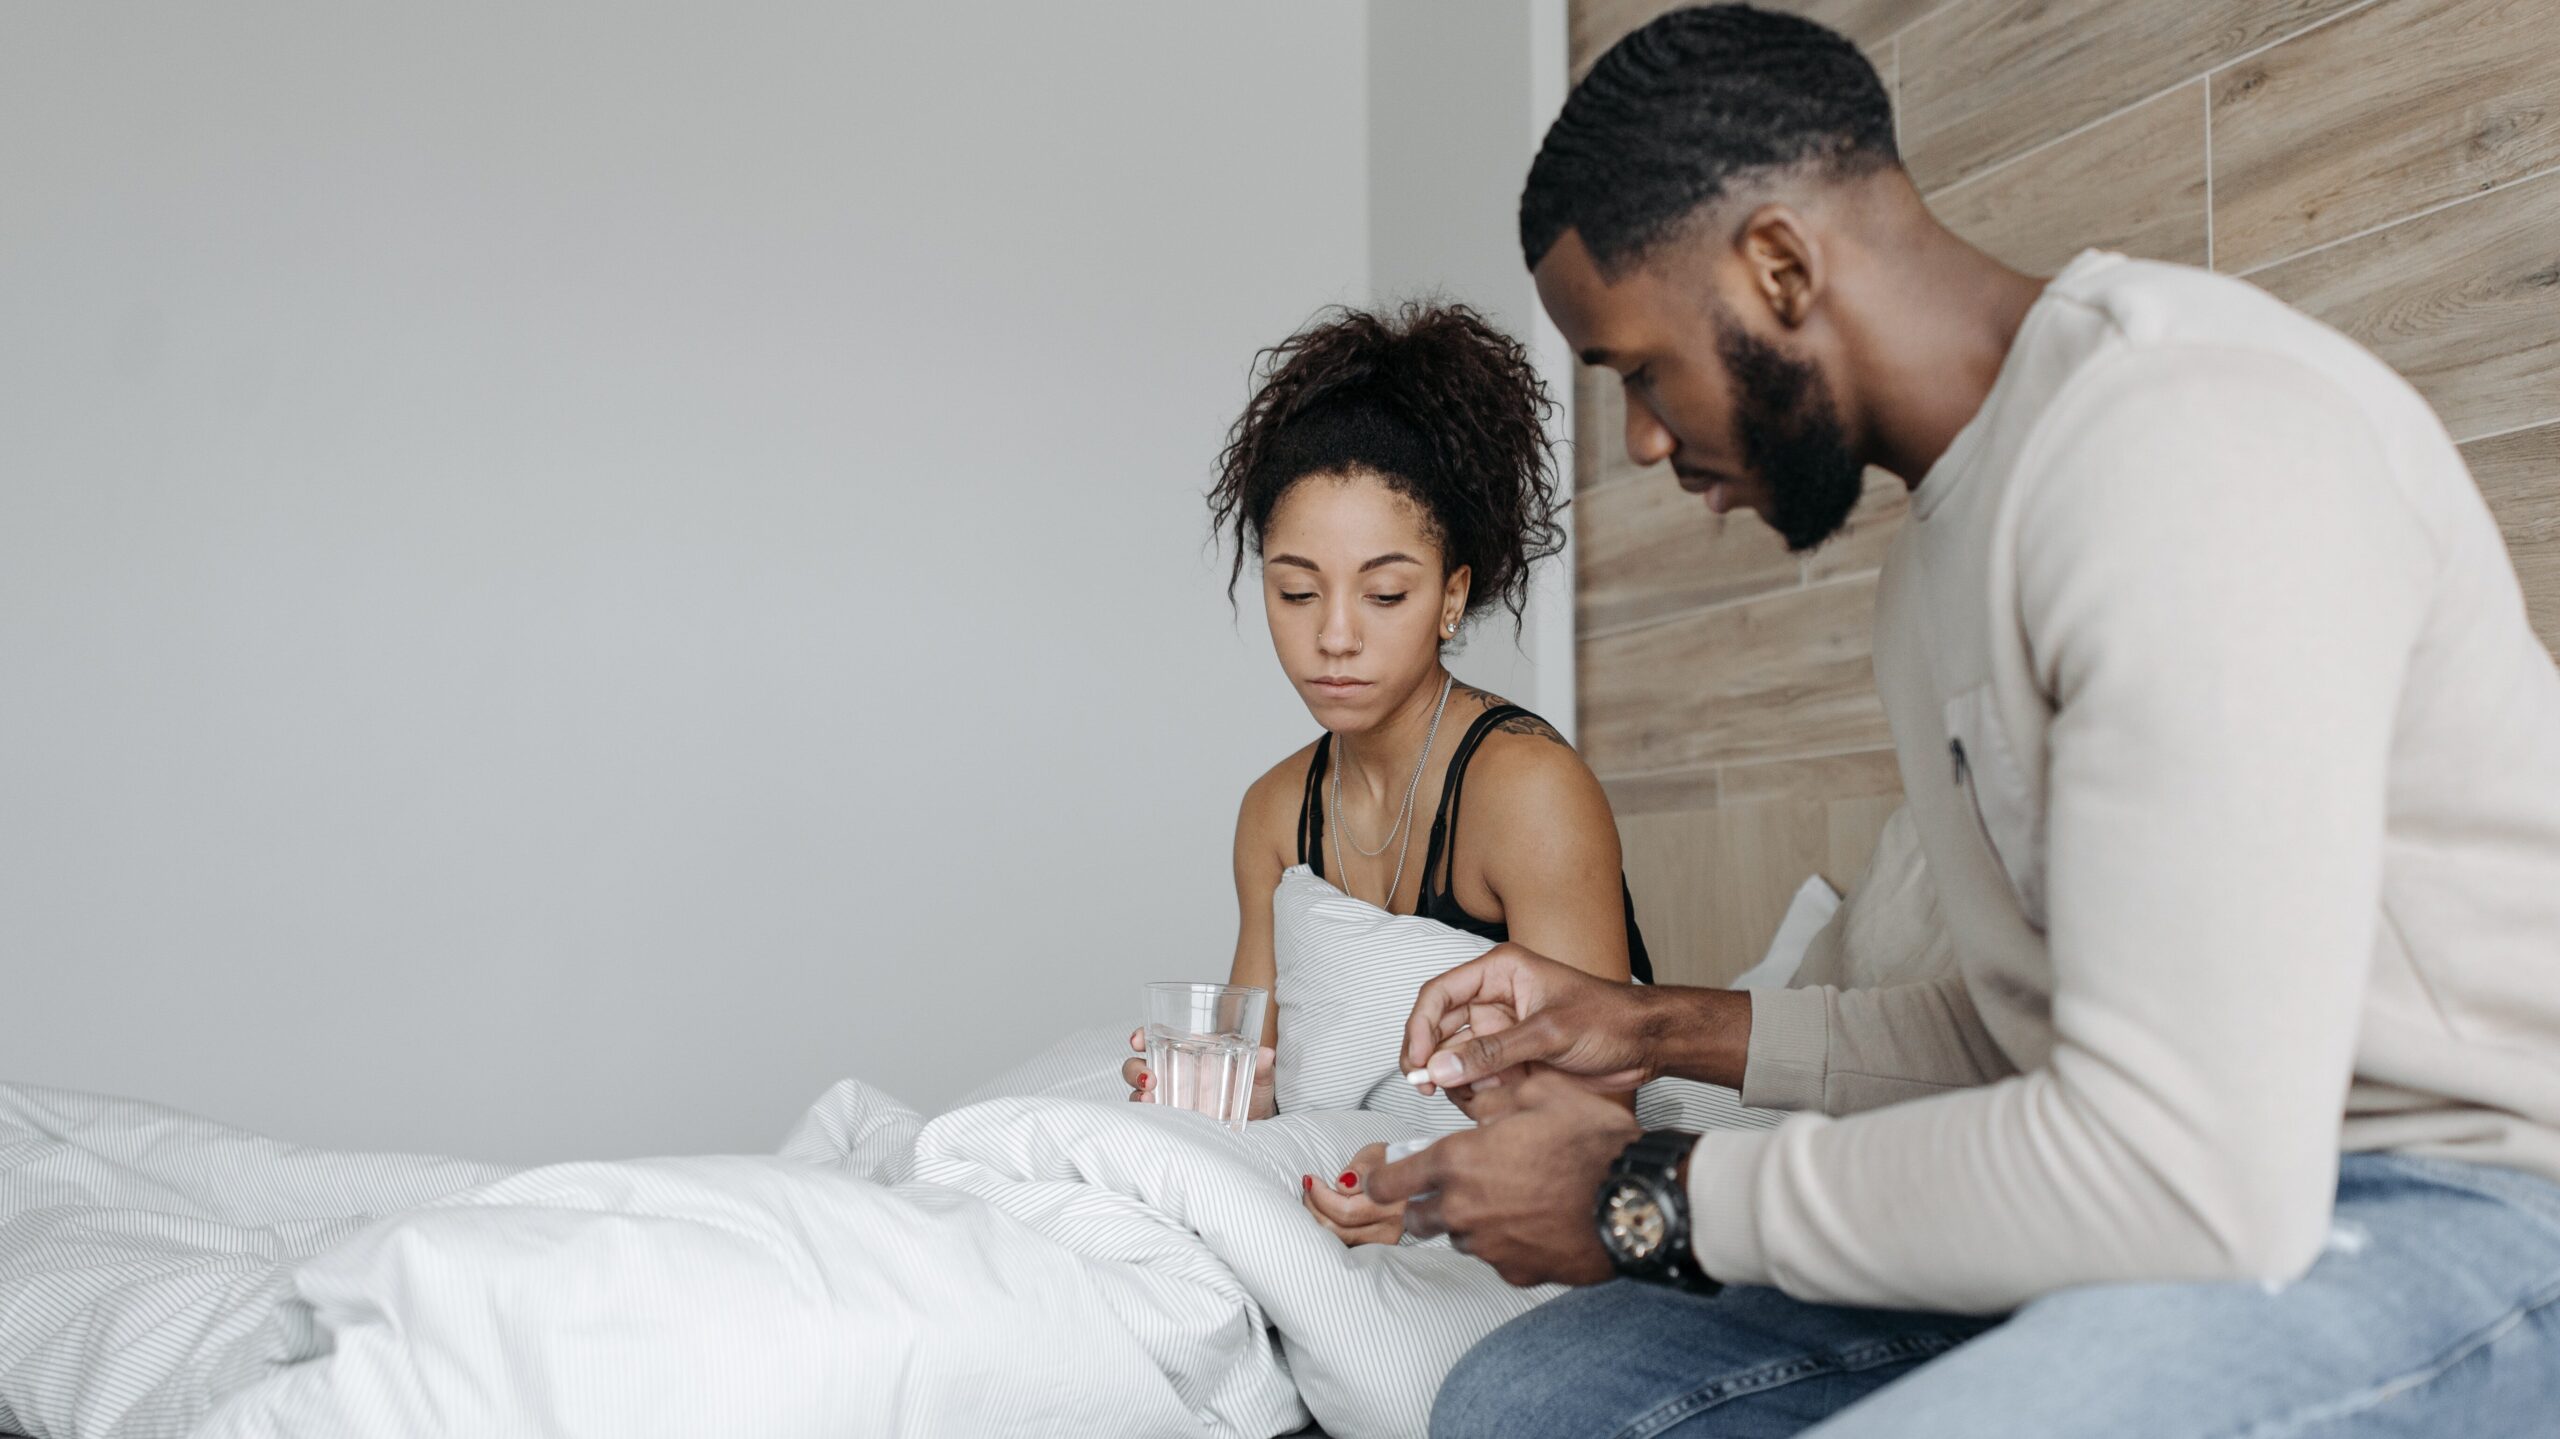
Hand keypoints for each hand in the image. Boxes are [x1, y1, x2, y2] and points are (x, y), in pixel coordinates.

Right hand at [1124, 1030, 1277, 1119]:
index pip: (1158, 1036)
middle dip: (1135, 1067)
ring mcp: (1170, 1095)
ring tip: (1149, 1097)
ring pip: (1139, 1088)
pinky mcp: (1171, 1117)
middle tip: (1149, 1077)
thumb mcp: (1260, 1079)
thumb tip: (1267, 1054)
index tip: (1138, 1038)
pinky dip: (1145, 1112)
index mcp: (1192, 1051)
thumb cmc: (1254, 1094)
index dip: (1142, 1034)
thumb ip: (1262, 1068)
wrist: (1257, 1126)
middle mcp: (1175, 1071)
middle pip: (1139, 1063)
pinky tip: (1153, 1112)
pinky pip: (1149, 1113)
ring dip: (1137, 1090)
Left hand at [1301, 1142, 1402, 1246]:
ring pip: (1340, 1240)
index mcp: (1393, 1203)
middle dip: (1315, 1207)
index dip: (1321, 1196)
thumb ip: (1361, 1168)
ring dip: (1318, 1218)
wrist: (1405, 1179)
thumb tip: (1344, 1183)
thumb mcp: (1375, 1155)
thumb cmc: (1385, 1164)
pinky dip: (1327, 1229)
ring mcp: (1384, 1242)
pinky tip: (1322, 1211)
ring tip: (1312, 1197)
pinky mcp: (1377, 1248)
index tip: (1311, 1179)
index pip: (1347, 1210)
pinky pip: (1344, 1245)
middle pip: (1340, 1228)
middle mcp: (1391, 1227)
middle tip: (1308, 1186)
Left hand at [1369, 1070, 1642, 1286]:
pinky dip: (1509, 1244)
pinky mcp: (1518, 1272)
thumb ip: (1493, 1097)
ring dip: (1472, 1222)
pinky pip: (1499, 1258)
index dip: (1382, 1178)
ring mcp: (1490, 1247)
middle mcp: (1464, 1210)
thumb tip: (1477, 1103)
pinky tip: (1536, 1223)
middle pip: (1417, 1219)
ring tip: (1512, 1199)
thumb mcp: (1539, 1094)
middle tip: (1458, 1184)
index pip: (1389, 1183)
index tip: (1385, 1177)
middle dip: (1428, 1203)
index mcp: (1458, 1163)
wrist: (1635, 1198)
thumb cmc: (1591, 1143)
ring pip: (1461, 1238)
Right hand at [1403, 944, 1657, 1095]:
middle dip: (1431, 1060)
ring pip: (1456, 1059)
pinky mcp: (1513, 1060)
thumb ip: (1493, 1051)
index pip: (1439, 994)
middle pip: (1439, 1029)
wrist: (1645, 1045)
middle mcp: (1495, 1000)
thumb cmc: (1609, 1019)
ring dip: (1458, 1081)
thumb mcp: (1549, 1032)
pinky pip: (1478, 1078)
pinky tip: (1495, 1102)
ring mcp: (1503, 1032)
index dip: (1419, 1027)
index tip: (1415, 1061)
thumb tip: (1441, 1068)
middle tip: (1427, 1088)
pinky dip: (1478, 1093)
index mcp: (1500, 972)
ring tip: (1479, 1097)